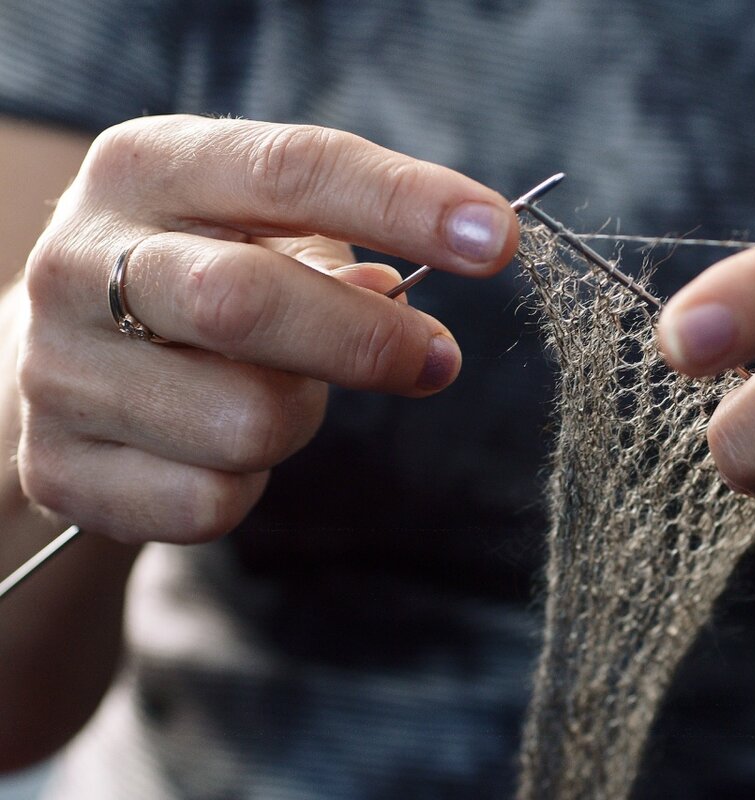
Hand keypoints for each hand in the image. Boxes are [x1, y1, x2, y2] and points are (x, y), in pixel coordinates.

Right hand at [13, 115, 517, 543]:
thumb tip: (400, 299)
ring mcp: (57, 369)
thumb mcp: (254, 228)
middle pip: (248, 302)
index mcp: (150, 168)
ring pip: (243, 421)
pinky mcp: (60, 466)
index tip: (496, 239)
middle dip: (368, 339)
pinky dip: (248, 486)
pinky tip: (220, 449)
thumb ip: (333, 243)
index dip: (405, 204)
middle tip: (438, 358)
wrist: (64, 357)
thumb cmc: (198, 275)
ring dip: (298, 418)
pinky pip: (208, 501)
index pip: (291, 170)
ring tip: (277, 391)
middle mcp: (81, 259)